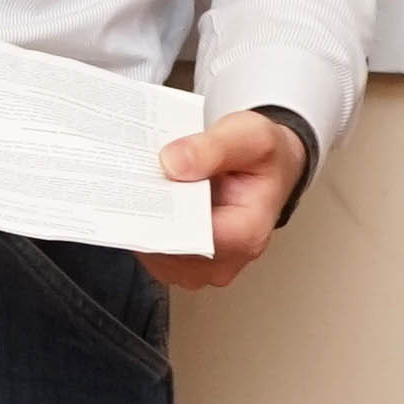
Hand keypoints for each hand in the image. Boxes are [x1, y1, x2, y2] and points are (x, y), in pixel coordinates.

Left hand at [145, 111, 309, 287]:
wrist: (270, 169)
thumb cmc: (263, 158)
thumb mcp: (250, 136)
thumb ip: (214, 147)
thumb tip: (173, 163)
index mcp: (246, 234)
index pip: (190, 236)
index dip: (161, 213)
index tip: (141, 186)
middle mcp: (225, 261)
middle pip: (168, 249)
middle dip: (147, 215)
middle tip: (134, 180)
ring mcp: (204, 267)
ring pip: (155, 254)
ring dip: (143, 221)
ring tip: (141, 186)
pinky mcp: (186, 263)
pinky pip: (154, 252)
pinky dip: (146, 226)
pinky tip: (148, 198)